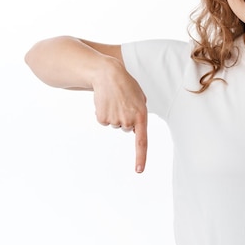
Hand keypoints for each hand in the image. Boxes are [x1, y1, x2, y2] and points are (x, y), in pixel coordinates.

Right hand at [92, 58, 147, 172]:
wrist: (108, 74)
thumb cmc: (126, 85)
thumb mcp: (140, 98)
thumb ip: (140, 114)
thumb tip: (134, 128)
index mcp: (141, 116)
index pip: (142, 141)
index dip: (141, 157)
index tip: (139, 170)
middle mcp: (128, 121)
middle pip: (126, 129)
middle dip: (125, 118)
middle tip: (123, 102)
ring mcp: (114, 120)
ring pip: (115, 124)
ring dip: (115, 114)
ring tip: (115, 99)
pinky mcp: (102, 118)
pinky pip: (105, 121)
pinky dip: (105, 113)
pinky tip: (106, 101)